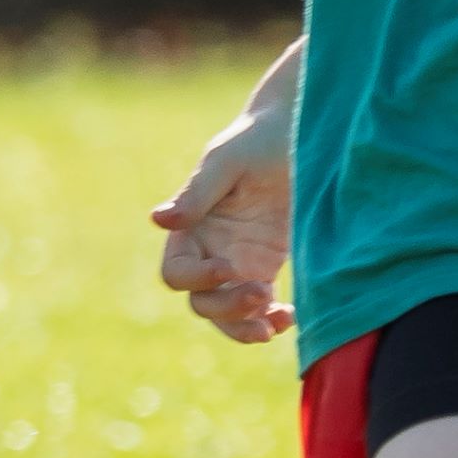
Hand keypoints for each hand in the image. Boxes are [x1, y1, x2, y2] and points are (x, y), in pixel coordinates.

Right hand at [149, 109, 295, 345]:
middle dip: (227, 308)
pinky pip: (259, 308)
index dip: (196, 279)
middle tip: (262, 294)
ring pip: (227, 314)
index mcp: (191, 226)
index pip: (177, 272)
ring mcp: (238, 262)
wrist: (299, 131)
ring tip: (273, 325)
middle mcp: (209, 249)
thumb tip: (157, 221)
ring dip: (245, 327)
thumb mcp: (227, 161)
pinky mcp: (266, 266)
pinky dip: (269, 320)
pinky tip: (288, 317)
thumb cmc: (259, 138)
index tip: (229, 268)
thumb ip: (197, 193)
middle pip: (201, 301)